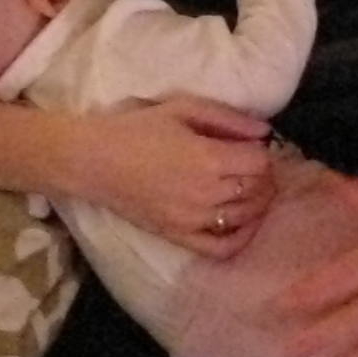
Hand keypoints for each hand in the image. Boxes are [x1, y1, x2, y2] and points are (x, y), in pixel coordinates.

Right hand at [72, 95, 275, 257]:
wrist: (93, 160)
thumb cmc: (136, 128)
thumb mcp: (181, 109)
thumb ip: (227, 118)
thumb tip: (264, 131)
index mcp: (208, 158)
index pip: (260, 162)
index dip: (261, 151)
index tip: (250, 145)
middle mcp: (206, 193)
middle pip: (257, 189)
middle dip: (262, 175)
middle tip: (250, 164)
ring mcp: (193, 220)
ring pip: (246, 216)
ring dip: (256, 201)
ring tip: (248, 186)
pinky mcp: (179, 236)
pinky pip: (223, 247)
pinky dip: (241, 237)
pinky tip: (243, 222)